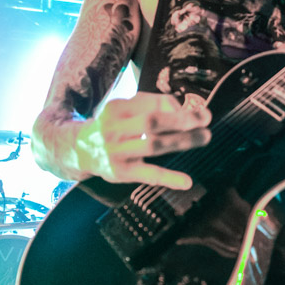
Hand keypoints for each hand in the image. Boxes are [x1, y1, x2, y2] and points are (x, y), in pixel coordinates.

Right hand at [74, 92, 210, 188]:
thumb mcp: (122, 110)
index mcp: (117, 108)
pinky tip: (186, 181)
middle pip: (152, 121)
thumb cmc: (112, 127)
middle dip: (183, 119)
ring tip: (205, 137)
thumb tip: (184, 108)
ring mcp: (116, 151)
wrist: (78, 150)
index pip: (151, 103)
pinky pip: (147, 175)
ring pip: (153, 145)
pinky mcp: (120, 172)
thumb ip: (149, 105)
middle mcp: (114, 128)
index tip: (195, 111)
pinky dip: (169, 178)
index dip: (175, 106)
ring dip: (183, 141)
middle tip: (206, 119)